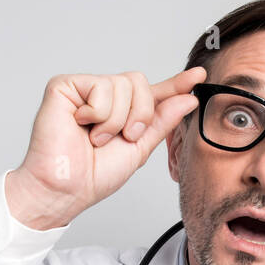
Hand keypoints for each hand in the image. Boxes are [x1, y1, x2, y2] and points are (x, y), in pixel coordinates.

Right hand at [7, 67, 206, 228]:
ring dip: (115, 120)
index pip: (153, 93)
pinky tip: (80, 125)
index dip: (176, 84)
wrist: (66, 188)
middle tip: (122, 138)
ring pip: (122, 85)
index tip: (199, 76)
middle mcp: (104, 96)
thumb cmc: (95, 175)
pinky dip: (97, 114)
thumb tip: (187, 99)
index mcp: (123, 112)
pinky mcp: (65, 86)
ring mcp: (85, 89)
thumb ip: (162, 122)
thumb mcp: (139, 149)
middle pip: (140, 82)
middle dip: (139, 115)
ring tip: (96, 138)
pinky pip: (100, 87)